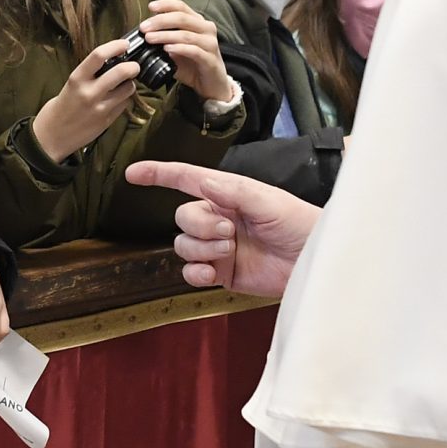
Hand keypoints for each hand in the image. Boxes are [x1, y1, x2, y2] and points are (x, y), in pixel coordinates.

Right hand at [32, 36, 141, 162]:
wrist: (52, 136)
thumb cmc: (61, 107)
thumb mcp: (71, 85)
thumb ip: (89, 75)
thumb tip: (112, 61)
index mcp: (76, 79)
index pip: (99, 55)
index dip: (116, 46)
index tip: (124, 45)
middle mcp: (89, 92)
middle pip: (121, 71)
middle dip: (133, 66)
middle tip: (134, 66)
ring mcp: (100, 108)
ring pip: (128, 89)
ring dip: (130, 84)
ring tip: (124, 84)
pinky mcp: (107, 121)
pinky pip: (124, 104)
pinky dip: (124, 99)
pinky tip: (117, 99)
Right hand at [126, 161, 318, 296]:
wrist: (314, 261)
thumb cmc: (299, 223)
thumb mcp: (269, 201)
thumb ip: (234, 191)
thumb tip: (203, 182)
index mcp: (227, 194)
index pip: (185, 179)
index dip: (158, 174)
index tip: (133, 173)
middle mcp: (218, 218)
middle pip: (182, 217)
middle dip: (200, 226)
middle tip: (229, 232)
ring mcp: (218, 247)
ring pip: (183, 245)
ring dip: (201, 249)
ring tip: (229, 251)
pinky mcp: (222, 273)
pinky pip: (191, 272)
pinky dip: (195, 274)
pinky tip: (211, 273)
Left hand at [140, 0, 232, 103]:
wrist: (211, 84)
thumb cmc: (192, 64)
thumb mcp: (175, 49)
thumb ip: (164, 40)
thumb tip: (144, 34)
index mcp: (197, 22)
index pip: (181, 7)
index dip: (166, 4)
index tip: (150, 6)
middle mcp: (206, 29)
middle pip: (182, 18)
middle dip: (160, 21)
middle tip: (144, 27)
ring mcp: (210, 44)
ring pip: (186, 34)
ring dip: (165, 35)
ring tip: (150, 38)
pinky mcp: (210, 59)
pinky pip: (194, 51)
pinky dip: (179, 48)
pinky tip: (167, 49)